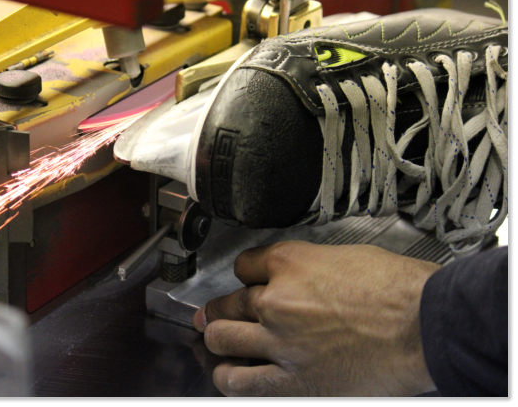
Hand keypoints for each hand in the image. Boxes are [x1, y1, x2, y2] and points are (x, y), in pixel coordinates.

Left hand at [193, 242, 440, 396]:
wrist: (424, 324)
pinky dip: (228, 376)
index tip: (247, 280)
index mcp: (291, 262)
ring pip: (223, 339)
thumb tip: (303, 277)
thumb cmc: (398, 289)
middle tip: (214, 313)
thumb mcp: (347, 256)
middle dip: (221, 308)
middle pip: (229, 302)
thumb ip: (312, 267)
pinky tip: (229, 373)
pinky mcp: (293, 381)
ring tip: (217, 341)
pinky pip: (241, 381)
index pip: (244, 264)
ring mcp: (280, 342)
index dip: (244, 273)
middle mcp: (277, 299)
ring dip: (217, 339)